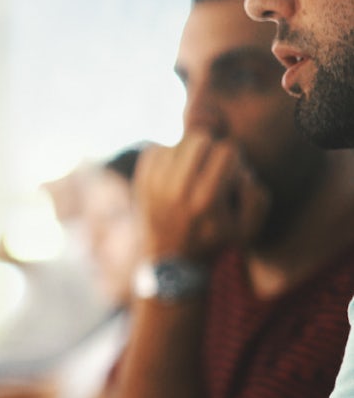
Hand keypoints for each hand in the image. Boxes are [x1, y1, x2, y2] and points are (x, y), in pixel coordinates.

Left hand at [134, 131, 269, 262]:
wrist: (171, 259)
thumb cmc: (215, 240)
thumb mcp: (248, 229)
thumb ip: (257, 196)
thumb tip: (241, 170)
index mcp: (206, 201)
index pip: (226, 150)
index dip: (233, 159)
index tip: (230, 174)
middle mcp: (177, 190)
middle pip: (199, 139)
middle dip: (210, 149)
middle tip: (211, 168)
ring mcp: (154, 184)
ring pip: (177, 142)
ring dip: (189, 154)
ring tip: (193, 174)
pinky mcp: (140, 181)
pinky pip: (157, 149)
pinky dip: (168, 157)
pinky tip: (175, 176)